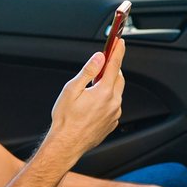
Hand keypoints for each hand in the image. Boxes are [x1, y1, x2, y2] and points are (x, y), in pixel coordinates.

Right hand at [47, 39, 125, 159]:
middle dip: (112, 69)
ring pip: (116, 93)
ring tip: (92, 87)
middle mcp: (114, 103)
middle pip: (118, 78)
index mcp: (104, 92)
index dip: (118, 51)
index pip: (114, 65)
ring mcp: (114, 115)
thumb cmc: (66, 119)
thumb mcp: (72, 89)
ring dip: (109, 86)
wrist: (66, 145)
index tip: (120, 42)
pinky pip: (113, 106)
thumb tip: (99, 57)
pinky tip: (93, 104)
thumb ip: (88, 71)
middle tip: (103, 63)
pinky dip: (107, 100)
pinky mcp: (112, 124)